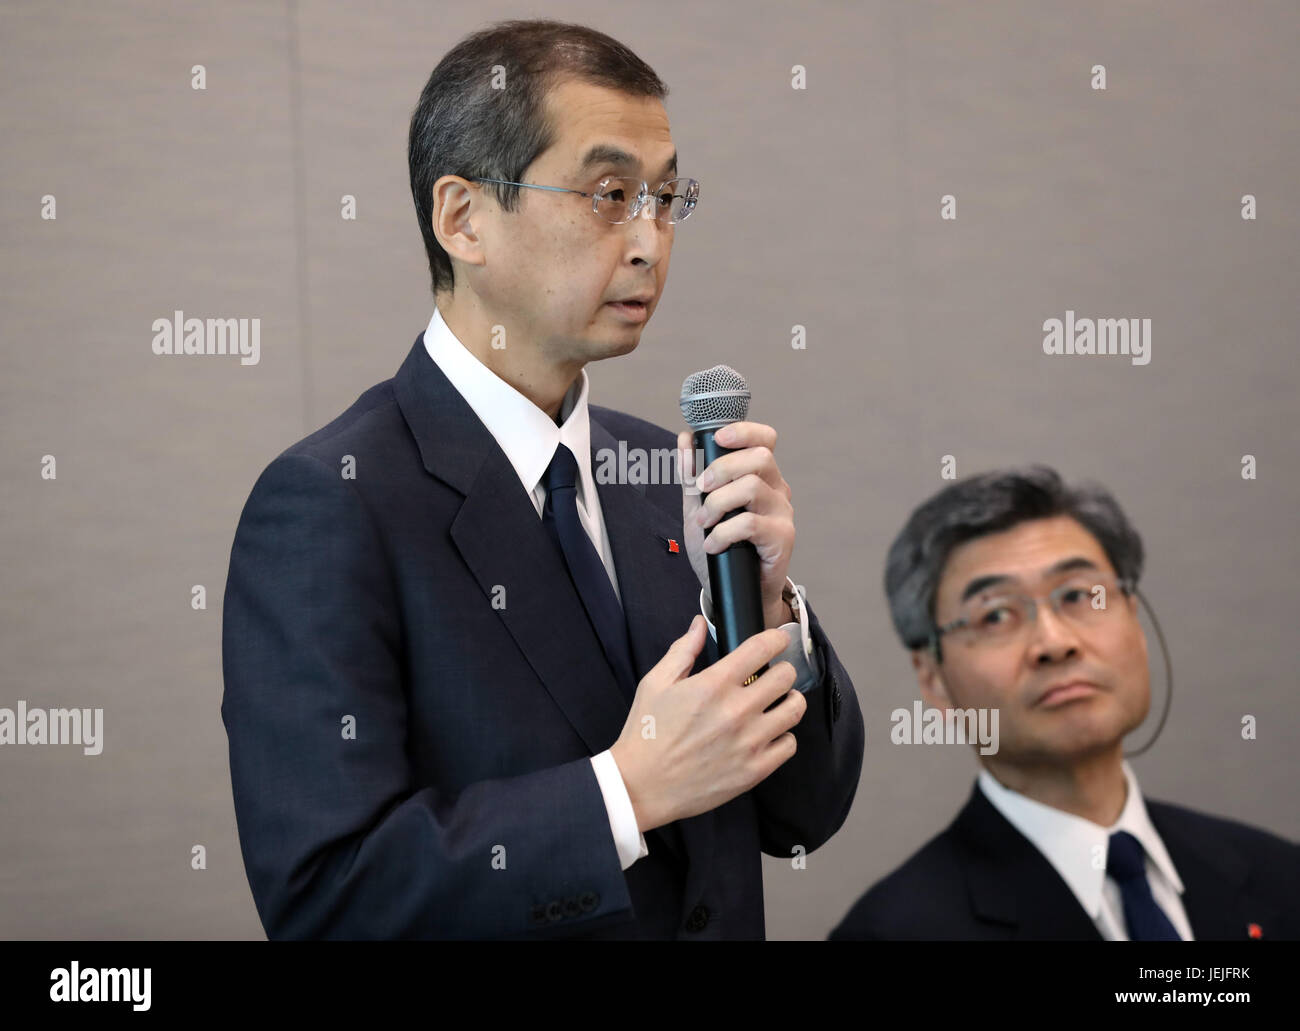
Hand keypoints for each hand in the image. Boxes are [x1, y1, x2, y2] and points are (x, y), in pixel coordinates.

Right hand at [610, 614, 806, 831]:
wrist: (641, 786)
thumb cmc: (646, 733)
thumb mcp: (656, 683)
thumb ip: (683, 650)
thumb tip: (700, 623)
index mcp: (713, 685)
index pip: (762, 648)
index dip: (775, 638)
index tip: (777, 640)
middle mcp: (736, 711)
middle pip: (786, 676)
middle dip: (781, 670)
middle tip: (772, 676)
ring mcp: (749, 742)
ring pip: (795, 709)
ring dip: (788, 701)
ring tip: (775, 704)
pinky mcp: (755, 770)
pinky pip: (790, 745)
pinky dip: (782, 736)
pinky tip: (767, 734)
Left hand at [677, 423, 795, 629]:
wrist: (730, 591)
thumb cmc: (719, 547)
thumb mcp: (697, 508)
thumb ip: (691, 476)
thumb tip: (684, 438)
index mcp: (760, 476)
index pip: (765, 440)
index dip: (744, 431)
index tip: (717, 437)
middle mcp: (777, 489)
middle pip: (760, 458)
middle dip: (722, 468)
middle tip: (701, 488)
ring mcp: (782, 513)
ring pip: (753, 487)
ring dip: (718, 503)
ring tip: (703, 522)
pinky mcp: (783, 538)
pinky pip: (751, 523)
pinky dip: (724, 532)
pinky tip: (713, 544)